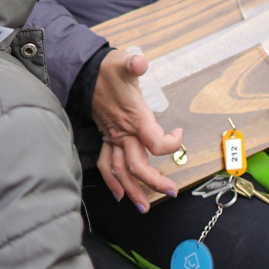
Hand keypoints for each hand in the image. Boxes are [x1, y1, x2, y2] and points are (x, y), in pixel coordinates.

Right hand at [92, 48, 183, 206]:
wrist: (87, 73)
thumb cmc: (110, 70)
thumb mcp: (123, 62)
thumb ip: (133, 63)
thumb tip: (139, 62)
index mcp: (134, 117)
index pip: (155, 141)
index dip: (172, 143)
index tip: (180, 132)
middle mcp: (123, 132)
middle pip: (137, 164)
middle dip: (154, 182)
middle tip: (171, 191)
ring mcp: (113, 138)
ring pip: (120, 170)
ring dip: (132, 190)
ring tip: (144, 207)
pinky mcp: (107, 138)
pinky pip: (107, 164)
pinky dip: (112, 181)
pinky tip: (119, 194)